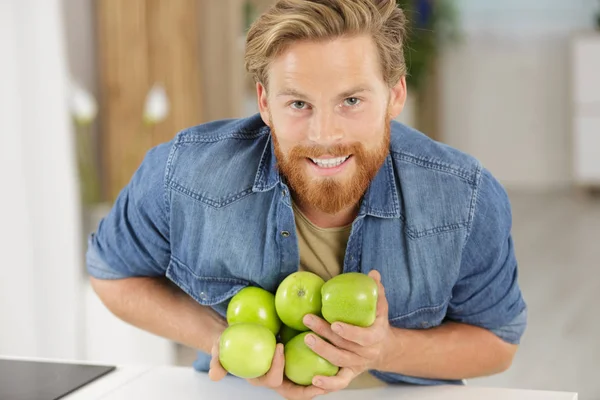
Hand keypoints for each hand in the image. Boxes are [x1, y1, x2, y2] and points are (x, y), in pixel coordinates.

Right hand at [209, 335, 327, 399]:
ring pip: (306, 387)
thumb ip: (218, 361)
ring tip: (336, 376)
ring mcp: (286, 376)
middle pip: (294, 393)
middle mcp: (275, 381)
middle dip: (309, 391)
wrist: (238, 337)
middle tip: (322, 382)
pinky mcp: (295, 368)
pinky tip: (335, 357)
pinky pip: (310, 372)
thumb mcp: (220, 350)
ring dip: (321, 384)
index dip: (276, 366)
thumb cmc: (229, 343)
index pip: (272, 380)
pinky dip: (322, 369)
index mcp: (260, 379)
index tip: (280, 346)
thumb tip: (214, 376)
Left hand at [301, 270, 392, 391]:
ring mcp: (357, 365)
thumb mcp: (381, 306)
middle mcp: (367, 354)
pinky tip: (313, 381)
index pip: (364, 337)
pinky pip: (339, 383)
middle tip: (308, 320)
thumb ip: (377, 290)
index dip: (350, 332)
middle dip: (325, 334)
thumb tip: (373, 273)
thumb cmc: (377, 322)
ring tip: (306, 338)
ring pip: (338, 361)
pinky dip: (327, 385)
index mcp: (376, 336)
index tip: (335, 323)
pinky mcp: (350, 374)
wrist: (384, 348)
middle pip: (345, 346)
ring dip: (321, 351)